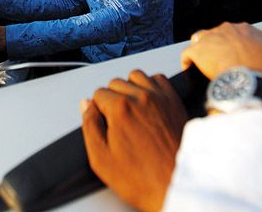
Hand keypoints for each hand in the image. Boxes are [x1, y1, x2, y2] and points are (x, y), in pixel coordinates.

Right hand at [81, 70, 187, 211]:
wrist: (175, 184)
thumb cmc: (142, 177)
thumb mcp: (101, 158)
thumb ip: (90, 126)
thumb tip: (86, 106)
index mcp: (120, 108)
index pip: (99, 93)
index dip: (98, 110)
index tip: (105, 123)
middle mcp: (141, 97)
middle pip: (116, 82)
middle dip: (112, 99)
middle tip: (117, 121)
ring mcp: (160, 97)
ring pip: (136, 76)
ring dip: (130, 88)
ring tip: (131, 110)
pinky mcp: (174, 101)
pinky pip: (158, 79)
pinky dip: (151, 86)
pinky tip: (147, 104)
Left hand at [181, 22, 261, 95]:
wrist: (251, 84)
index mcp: (247, 30)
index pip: (240, 35)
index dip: (241, 48)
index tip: (243, 60)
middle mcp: (228, 29)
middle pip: (220, 37)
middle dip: (223, 50)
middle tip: (227, 66)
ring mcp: (210, 39)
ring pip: (202, 41)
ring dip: (205, 52)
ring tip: (209, 67)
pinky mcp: (197, 52)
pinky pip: (188, 55)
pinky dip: (190, 63)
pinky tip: (195, 72)